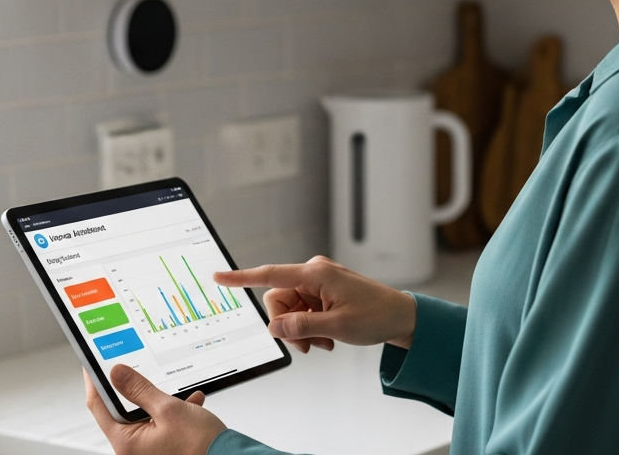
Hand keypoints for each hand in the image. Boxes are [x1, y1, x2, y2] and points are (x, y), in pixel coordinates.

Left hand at [85, 365, 225, 454]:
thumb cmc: (200, 446)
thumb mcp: (169, 409)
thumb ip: (140, 389)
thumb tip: (117, 373)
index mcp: (126, 442)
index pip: (98, 406)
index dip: (94, 381)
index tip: (92, 363)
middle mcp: (133, 449)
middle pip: (121, 410)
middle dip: (135, 389)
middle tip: (140, 370)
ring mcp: (148, 450)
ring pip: (145, 414)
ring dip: (161, 400)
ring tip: (177, 394)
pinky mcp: (163, 447)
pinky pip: (161, 423)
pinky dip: (174, 411)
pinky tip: (190, 404)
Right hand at [214, 255, 416, 352]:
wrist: (400, 316)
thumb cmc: (376, 315)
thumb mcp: (337, 326)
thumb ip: (302, 327)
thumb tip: (275, 328)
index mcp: (316, 274)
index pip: (270, 275)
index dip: (241, 278)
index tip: (218, 276)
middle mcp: (314, 273)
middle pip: (278, 301)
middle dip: (289, 326)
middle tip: (309, 346)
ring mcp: (318, 283)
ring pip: (290, 310)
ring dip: (302, 330)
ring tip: (324, 342)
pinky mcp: (322, 292)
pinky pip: (302, 311)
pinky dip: (310, 327)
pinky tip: (327, 337)